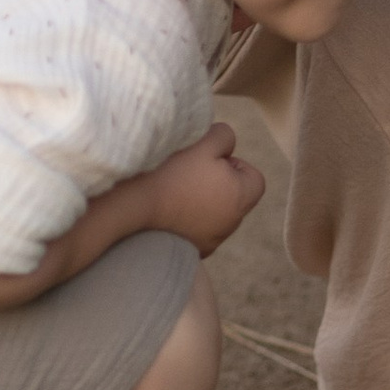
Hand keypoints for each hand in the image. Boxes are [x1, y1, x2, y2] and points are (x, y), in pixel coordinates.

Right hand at [145, 121, 265, 257]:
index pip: (255, 178)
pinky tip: (166, 209)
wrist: (135, 210)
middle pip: (235, 197)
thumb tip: (227, 144)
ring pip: (215, 215)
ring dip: (202, 202)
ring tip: (175, 190)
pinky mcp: (191, 252)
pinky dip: (187, 219)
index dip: (235, 164)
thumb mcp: (202, 141)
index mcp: (240, 197)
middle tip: (190, 172)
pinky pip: (196, 230)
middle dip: (218, 182)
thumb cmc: (172, 173)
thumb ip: (224, 137)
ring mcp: (211, 241)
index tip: (210, 160)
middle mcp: (231, 224)